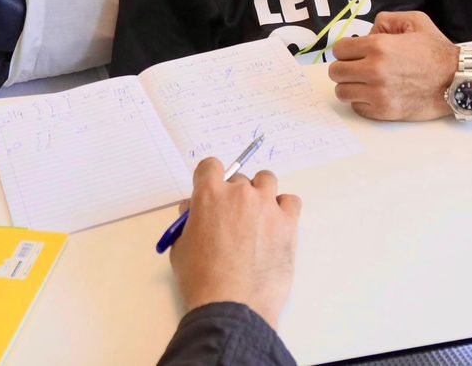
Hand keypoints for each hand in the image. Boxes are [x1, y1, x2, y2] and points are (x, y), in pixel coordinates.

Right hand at [169, 157, 301, 328]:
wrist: (232, 305)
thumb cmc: (201, 280)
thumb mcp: (181, 248)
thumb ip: (188, 222)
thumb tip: (193, 210)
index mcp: (209, 195)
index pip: (210, 166)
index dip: (209, 177)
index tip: (211, 191)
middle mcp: (240, 193)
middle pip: (239, 179)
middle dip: (234, 194)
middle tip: (232, 219)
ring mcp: (266, 206)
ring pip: (267, 181)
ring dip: (260, 194)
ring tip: (256, 218)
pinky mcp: (288, 222)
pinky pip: (290, 201)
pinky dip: (283, 209)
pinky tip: (275, 226)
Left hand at [329, 11, 459, 120]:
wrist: (457, 79)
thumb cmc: (437, 51)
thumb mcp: (415, 21)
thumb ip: (386, 20)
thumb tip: (367, 33)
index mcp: (379, 46)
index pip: (339, 49)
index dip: (347, 49)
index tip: (355, 53)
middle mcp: (375, 70)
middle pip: (336, 72)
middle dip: (346, 67)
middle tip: (358, 68)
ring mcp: (378, 93)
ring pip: (342, 91)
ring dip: (351, 86)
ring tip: (365, 82)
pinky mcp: (384, 111)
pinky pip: (357, 107)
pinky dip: (362, 101)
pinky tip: (376, 94)